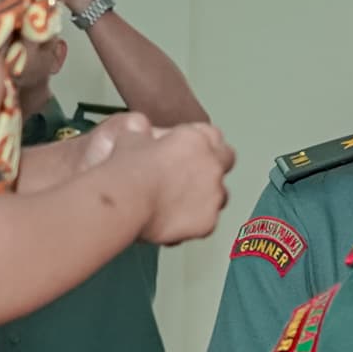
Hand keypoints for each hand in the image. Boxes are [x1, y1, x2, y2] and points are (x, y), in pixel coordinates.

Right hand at [135, 118, 236, 246]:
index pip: (212, 134)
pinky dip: (194, 222)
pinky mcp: (209, 222)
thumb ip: (142, 132)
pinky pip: (208, 221)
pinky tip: (174, 223)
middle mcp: (212, 164)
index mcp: (196, 139)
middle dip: (213, 164)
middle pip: (226, 159)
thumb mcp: (130, 137)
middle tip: (191, 174)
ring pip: (221, 194)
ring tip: (180, 203)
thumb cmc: (126, 169)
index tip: (186, 149)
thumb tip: (139, 128)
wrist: (126, 201)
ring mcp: (214, 195)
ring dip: (206, 196)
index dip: (199, 141)